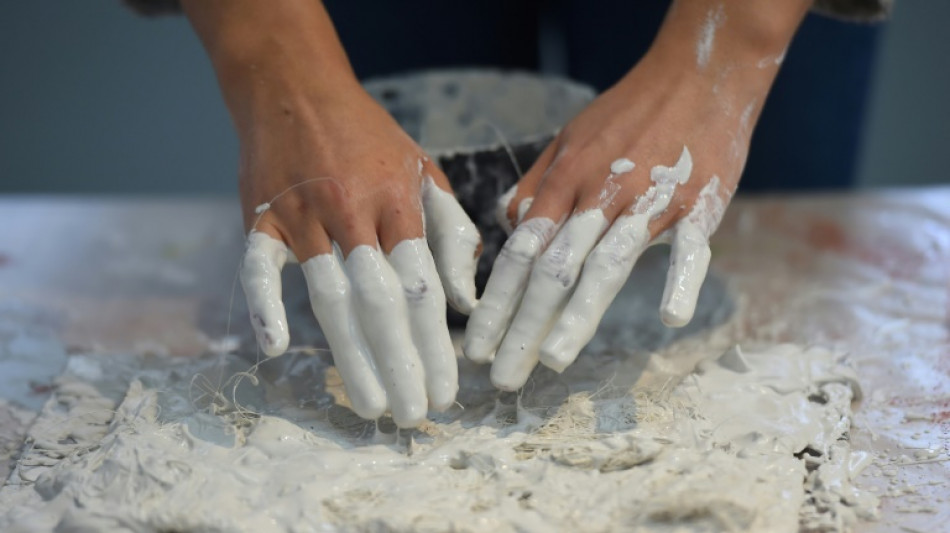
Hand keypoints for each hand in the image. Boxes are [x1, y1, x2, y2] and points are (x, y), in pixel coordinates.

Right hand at [183, 0, 479, 426]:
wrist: (295, 88)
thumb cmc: (367, 139)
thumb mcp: (422, 173)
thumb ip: (449, 234)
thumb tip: (466, 302)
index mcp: (398, 203)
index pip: (423, 288)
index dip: (436, 346)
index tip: (448, 392)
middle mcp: (354, 213)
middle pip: (382, 302)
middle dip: (402, 364)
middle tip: (415, 415)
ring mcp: (303, 216)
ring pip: (331, 295)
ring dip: (351, 355)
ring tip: (372, 405)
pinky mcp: (261, 218)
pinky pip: (260, 266)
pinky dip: (265, 305)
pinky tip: (277, 349)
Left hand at [464, 0, 807, 389]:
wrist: (697, 71)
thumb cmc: (628, 111)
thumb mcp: (569, 138)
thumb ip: (538, 185)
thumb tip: (509, 224)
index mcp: (566, 181)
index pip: (521, 252)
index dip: (496, 302)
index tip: (476, 345)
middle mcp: (599, 194)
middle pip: (552, 269)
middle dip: (521, 326)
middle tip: (501, 376)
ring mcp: (649, 200)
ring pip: (606, 263)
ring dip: (577, 315)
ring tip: (552, 360)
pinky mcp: (699, 203)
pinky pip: (689, 246)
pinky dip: (680, 278)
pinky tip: (668, 317)